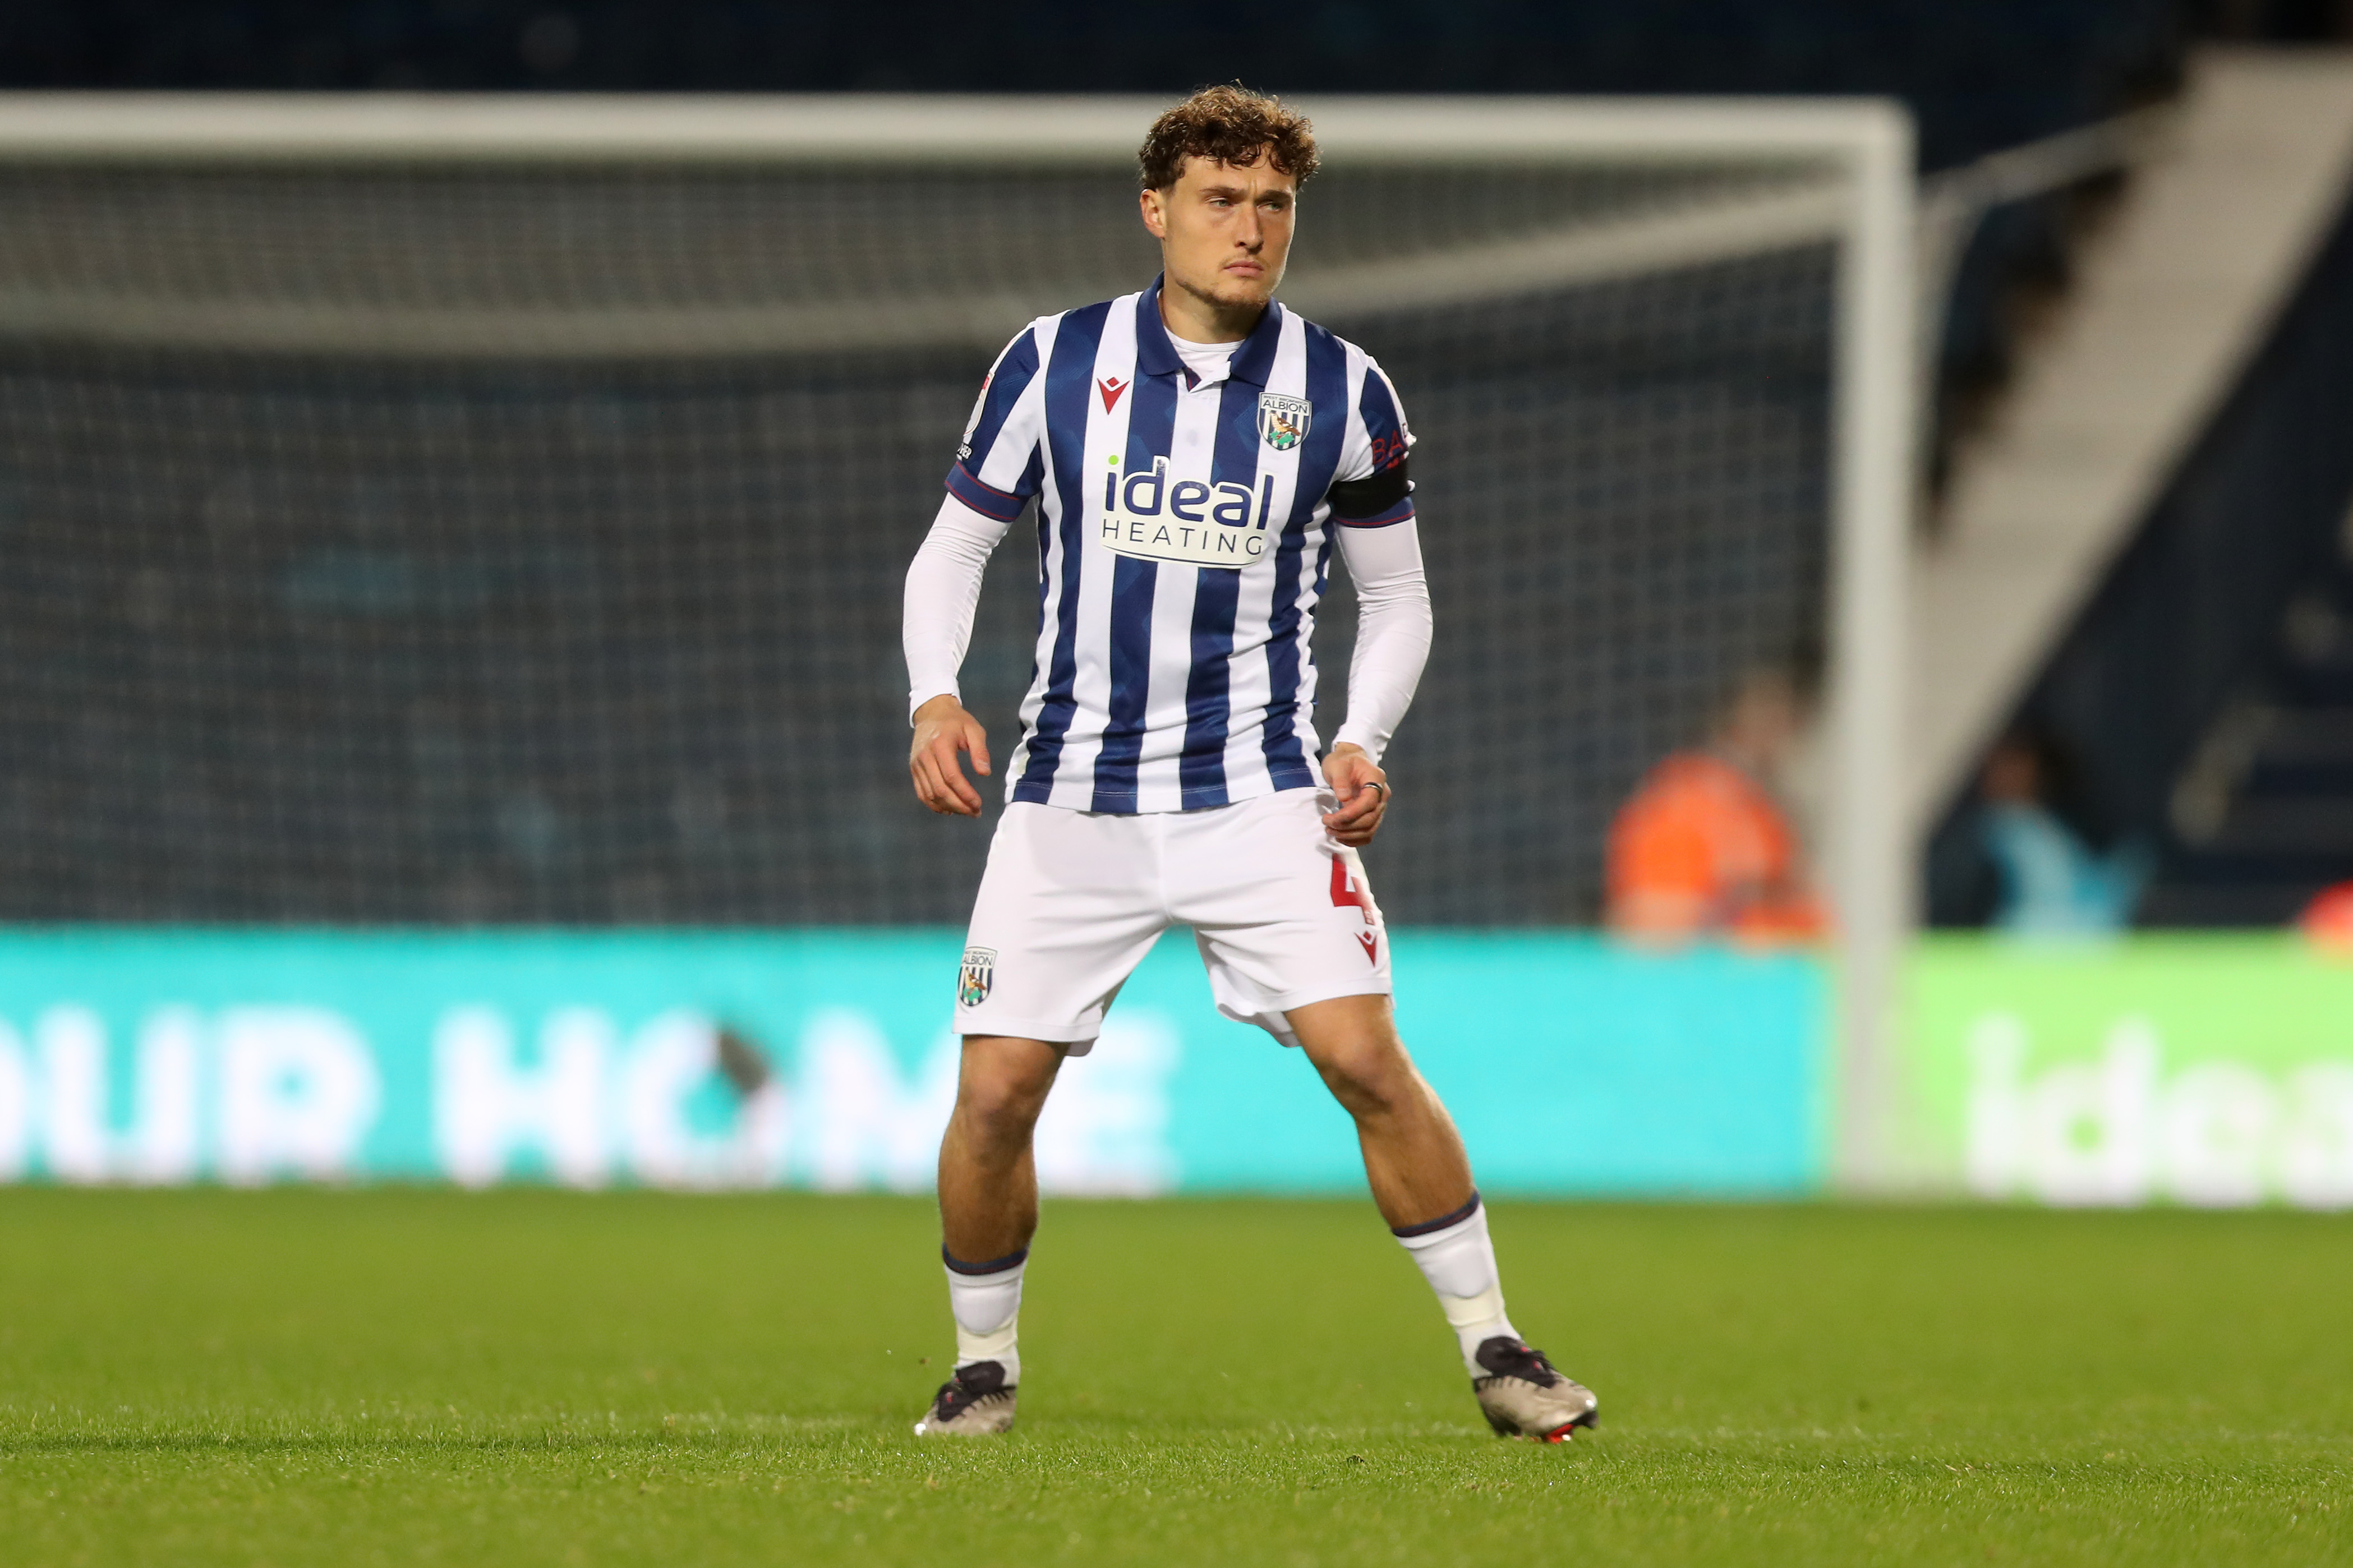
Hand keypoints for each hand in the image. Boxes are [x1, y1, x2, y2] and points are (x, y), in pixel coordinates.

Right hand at [910, 695, 990, 815]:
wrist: (932, 712)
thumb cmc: (956, 721)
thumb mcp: (974, 729)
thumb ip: (980, 751)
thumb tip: (985, 773)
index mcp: (941, 744)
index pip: (951, 776)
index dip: (965, 794)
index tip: (978, 804)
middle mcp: (925, 756)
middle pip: (940, 789)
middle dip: (959, 805)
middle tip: (975, 812)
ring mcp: (917, 764)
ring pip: (930, 794)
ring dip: (948, 807)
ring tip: (966, 812)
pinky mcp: (914, 769)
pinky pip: (922, 793)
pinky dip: (934, 805)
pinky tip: (949, 810)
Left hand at [1321, 743, 1388, 846]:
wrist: (1349, 760)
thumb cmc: (1343, 761)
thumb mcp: (1337, 765)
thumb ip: (1340, 780)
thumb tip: (1343, 798)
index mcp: (1376, 779)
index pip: (1369, 803)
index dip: (1351, 814)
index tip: (1331, 819)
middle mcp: (1382, 795)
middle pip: (1370, 819)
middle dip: (1347, 826)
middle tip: (1326, 824)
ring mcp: (1379, 807)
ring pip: (1370, 830)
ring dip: (1349, 835)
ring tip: (1330, 830)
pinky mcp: (1373, 815)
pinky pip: (1368, 833)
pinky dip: (1354, 839)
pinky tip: (1339, 837)